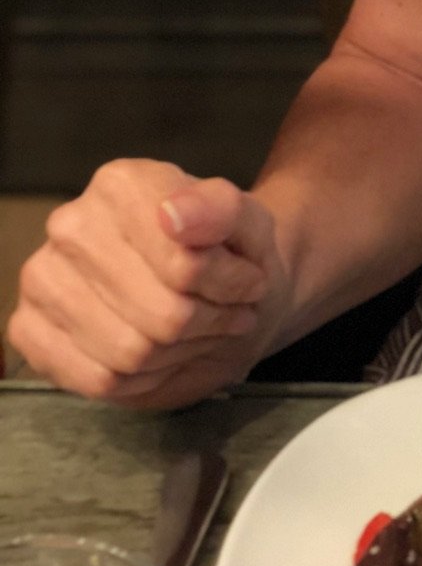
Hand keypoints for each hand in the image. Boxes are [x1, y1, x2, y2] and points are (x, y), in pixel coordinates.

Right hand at [6, 159, 290, 408]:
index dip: (227, 284)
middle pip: (160, 314)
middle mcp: (70, 226)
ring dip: (180, 353)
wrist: (213, 287)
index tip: (249, 281)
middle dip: (208, 323)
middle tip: (230, 313)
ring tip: (201, 331)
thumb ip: (221, 209)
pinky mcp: (29, 329)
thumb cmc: (229, 250)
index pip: (183, 265)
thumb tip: (174, 214)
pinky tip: (161, 355)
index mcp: (121, 184)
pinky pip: (96, 380)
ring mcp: (42, 278)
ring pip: (129, 352)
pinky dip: (142, 379)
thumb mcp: (248, 221)